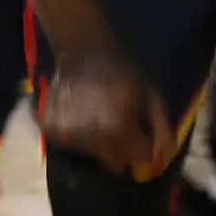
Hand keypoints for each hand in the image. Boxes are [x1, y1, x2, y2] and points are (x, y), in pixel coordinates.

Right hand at [44, 47, 171, 176]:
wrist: (83, 53)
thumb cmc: (122, 72)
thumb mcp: (151, 93)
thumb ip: (161, 125)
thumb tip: (166, 154)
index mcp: (117, 126)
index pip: (138, 156)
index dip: (145, 149)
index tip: (144, 138)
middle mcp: (90, 135)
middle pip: (114, 162)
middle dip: (123, 150)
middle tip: (123, 128)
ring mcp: (66, 134)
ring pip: (92, 155)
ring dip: (101, 144)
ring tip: (102, 117)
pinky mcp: (50, 129)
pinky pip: (71, 145)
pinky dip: (80, 137)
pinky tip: (84, 117)